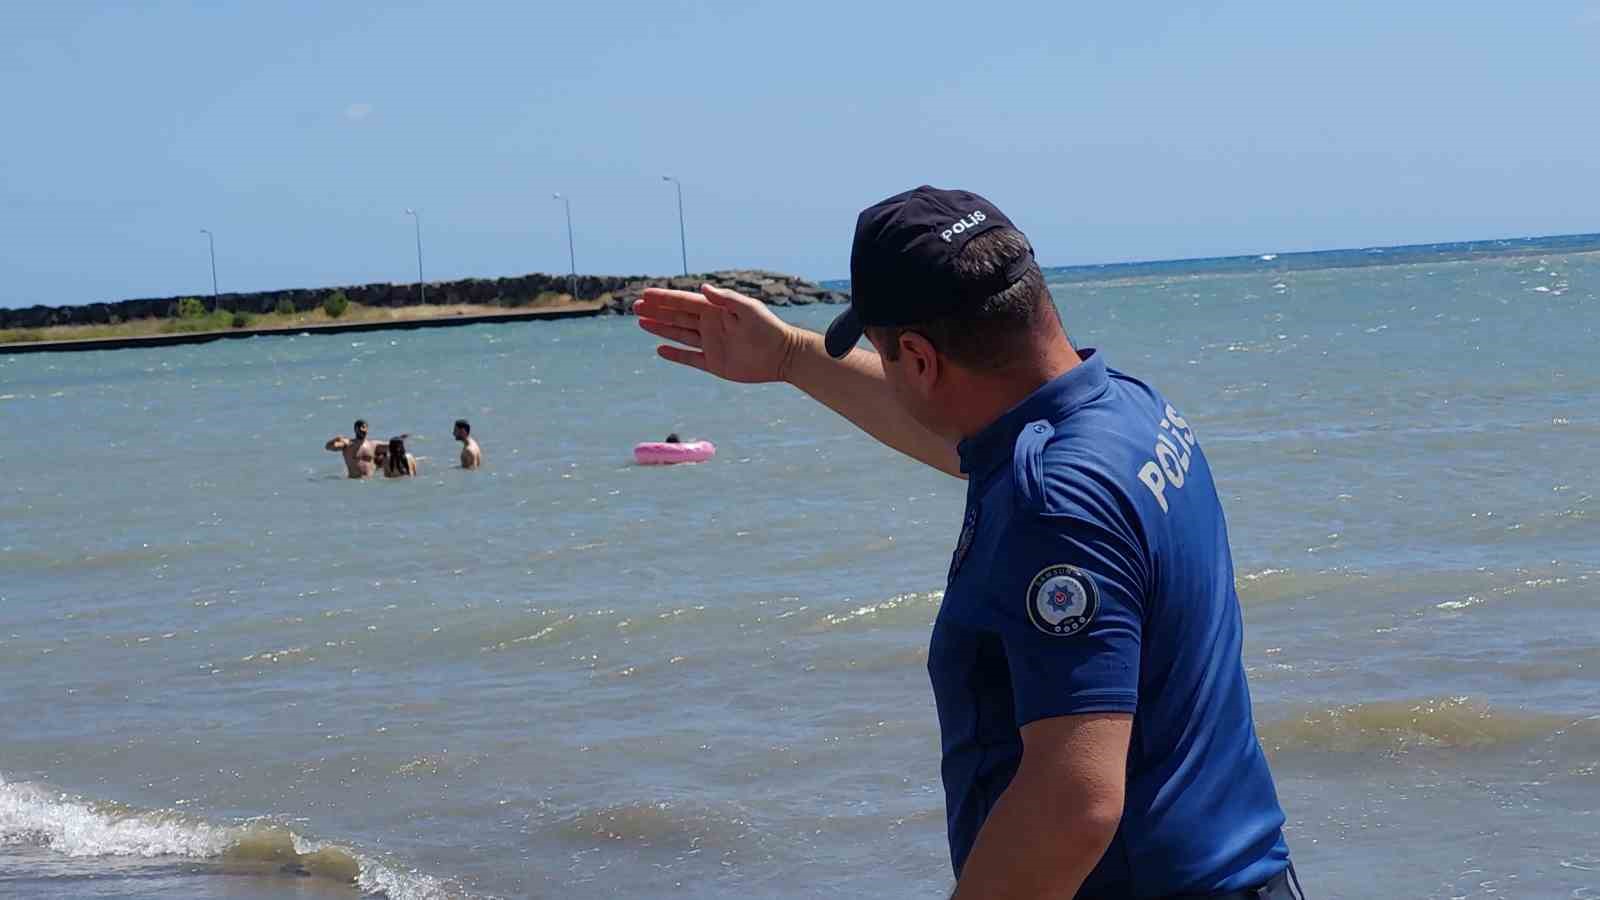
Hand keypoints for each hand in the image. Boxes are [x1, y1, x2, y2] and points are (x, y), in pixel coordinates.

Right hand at [635, 284, 800, 383]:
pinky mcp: (714, 363)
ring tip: (641, 322)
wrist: (782, 355)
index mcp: (716, 310)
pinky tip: (660, 349)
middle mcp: (711, 325)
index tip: (645, 294)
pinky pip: (690, 358)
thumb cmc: (768, 328)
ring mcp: (711, 344)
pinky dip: (675, 354)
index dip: (665, 298)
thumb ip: (726, 299)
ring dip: (660, 328)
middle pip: (677, 317)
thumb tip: (703, 288)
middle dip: (657, 311)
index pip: (685, 302)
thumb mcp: (748, 310)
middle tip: (635, 307)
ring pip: (679, 335)